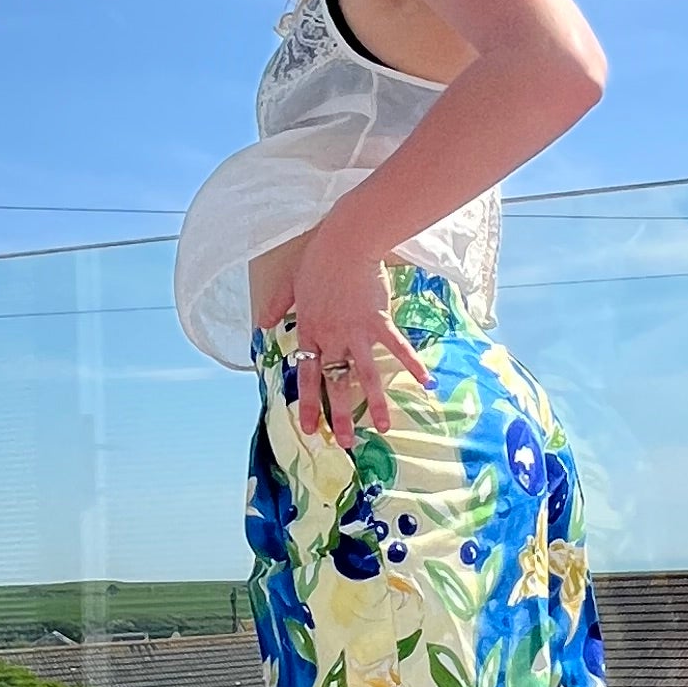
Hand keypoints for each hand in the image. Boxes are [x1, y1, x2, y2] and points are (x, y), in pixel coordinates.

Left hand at [286, 212, 429, 452]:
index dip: (309, 404)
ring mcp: (356, 332)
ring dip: (373, 402)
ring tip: (383, 428)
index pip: (308, 375)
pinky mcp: (379, 322)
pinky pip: (396, 348)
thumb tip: (261, 323)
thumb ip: (276, 305)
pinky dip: (411, 364)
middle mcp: (332, 338)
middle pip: (335, 383)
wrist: (345, 244)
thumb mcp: (289, 283)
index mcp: (310, 331)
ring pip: (364, 374)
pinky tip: (426, 383)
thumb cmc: (317, 259)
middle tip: (345, 442)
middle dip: (340, 415)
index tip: (310, 429)